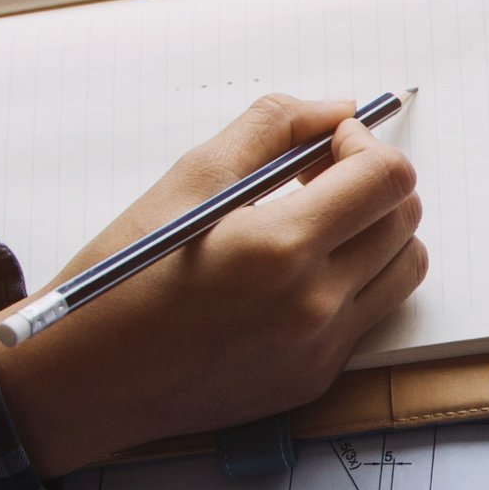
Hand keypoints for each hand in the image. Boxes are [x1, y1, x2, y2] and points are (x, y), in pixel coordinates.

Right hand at [0, 97, 426, 475]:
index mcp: (279, 248)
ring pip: (403, 267)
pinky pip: (371, 312)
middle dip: (371, 183)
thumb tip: (339, 109)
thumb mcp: (189, 179)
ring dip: (375, 232)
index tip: (330, 142)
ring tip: (313, 223)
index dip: (366, 145)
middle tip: (317, 176)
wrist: (83, 380)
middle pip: (404, 219)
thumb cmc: (122, 275)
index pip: (387, 178)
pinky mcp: (316, 377)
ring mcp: (320, 349)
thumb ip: (274, 129)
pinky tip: (296, 273)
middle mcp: (313, 305)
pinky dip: (353, 280)